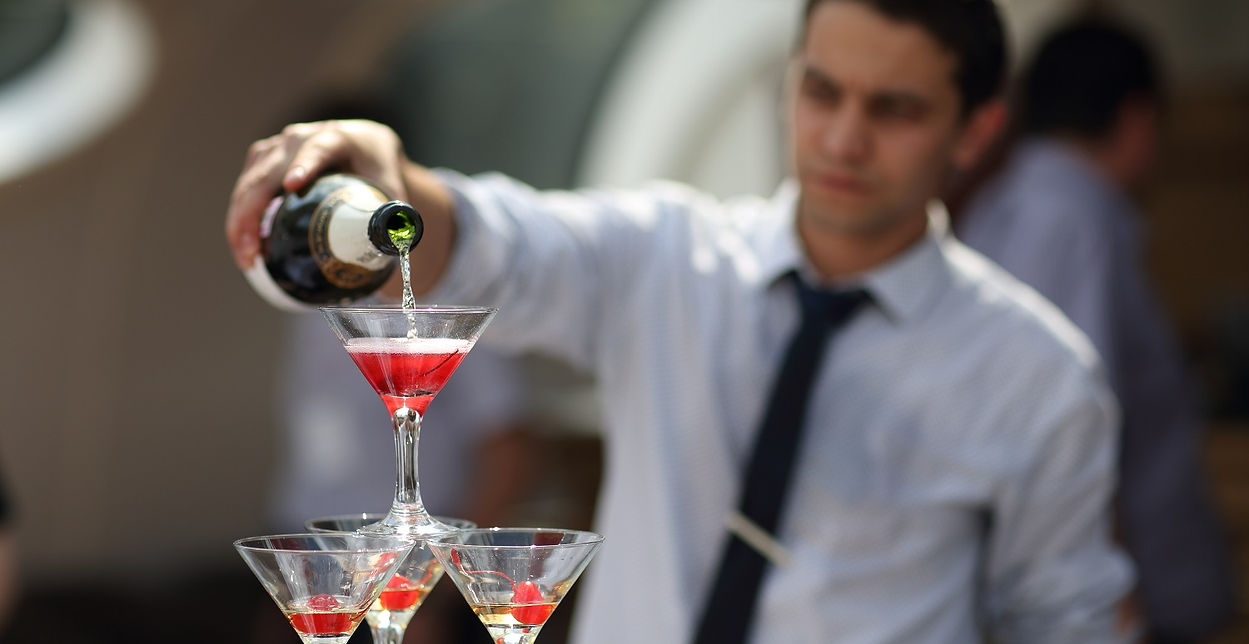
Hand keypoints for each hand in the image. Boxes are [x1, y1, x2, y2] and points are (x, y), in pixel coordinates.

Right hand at [224, 119, 408, 270]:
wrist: (366, 149)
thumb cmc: (379, 170)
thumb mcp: (392, 189)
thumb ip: (396, 218)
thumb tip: (398, 253)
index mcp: (338, 139)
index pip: (319, 149)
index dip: (305, 165)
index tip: (293, 185)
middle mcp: (302, 138)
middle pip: (269, 172)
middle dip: (253, 213)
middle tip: (252, 252)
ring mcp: (278, 147)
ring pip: (250, 182)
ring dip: (240, 220)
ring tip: (247, 257)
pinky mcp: (263, 159)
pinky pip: (246, 186)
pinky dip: (240, 216)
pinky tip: (244, 244)